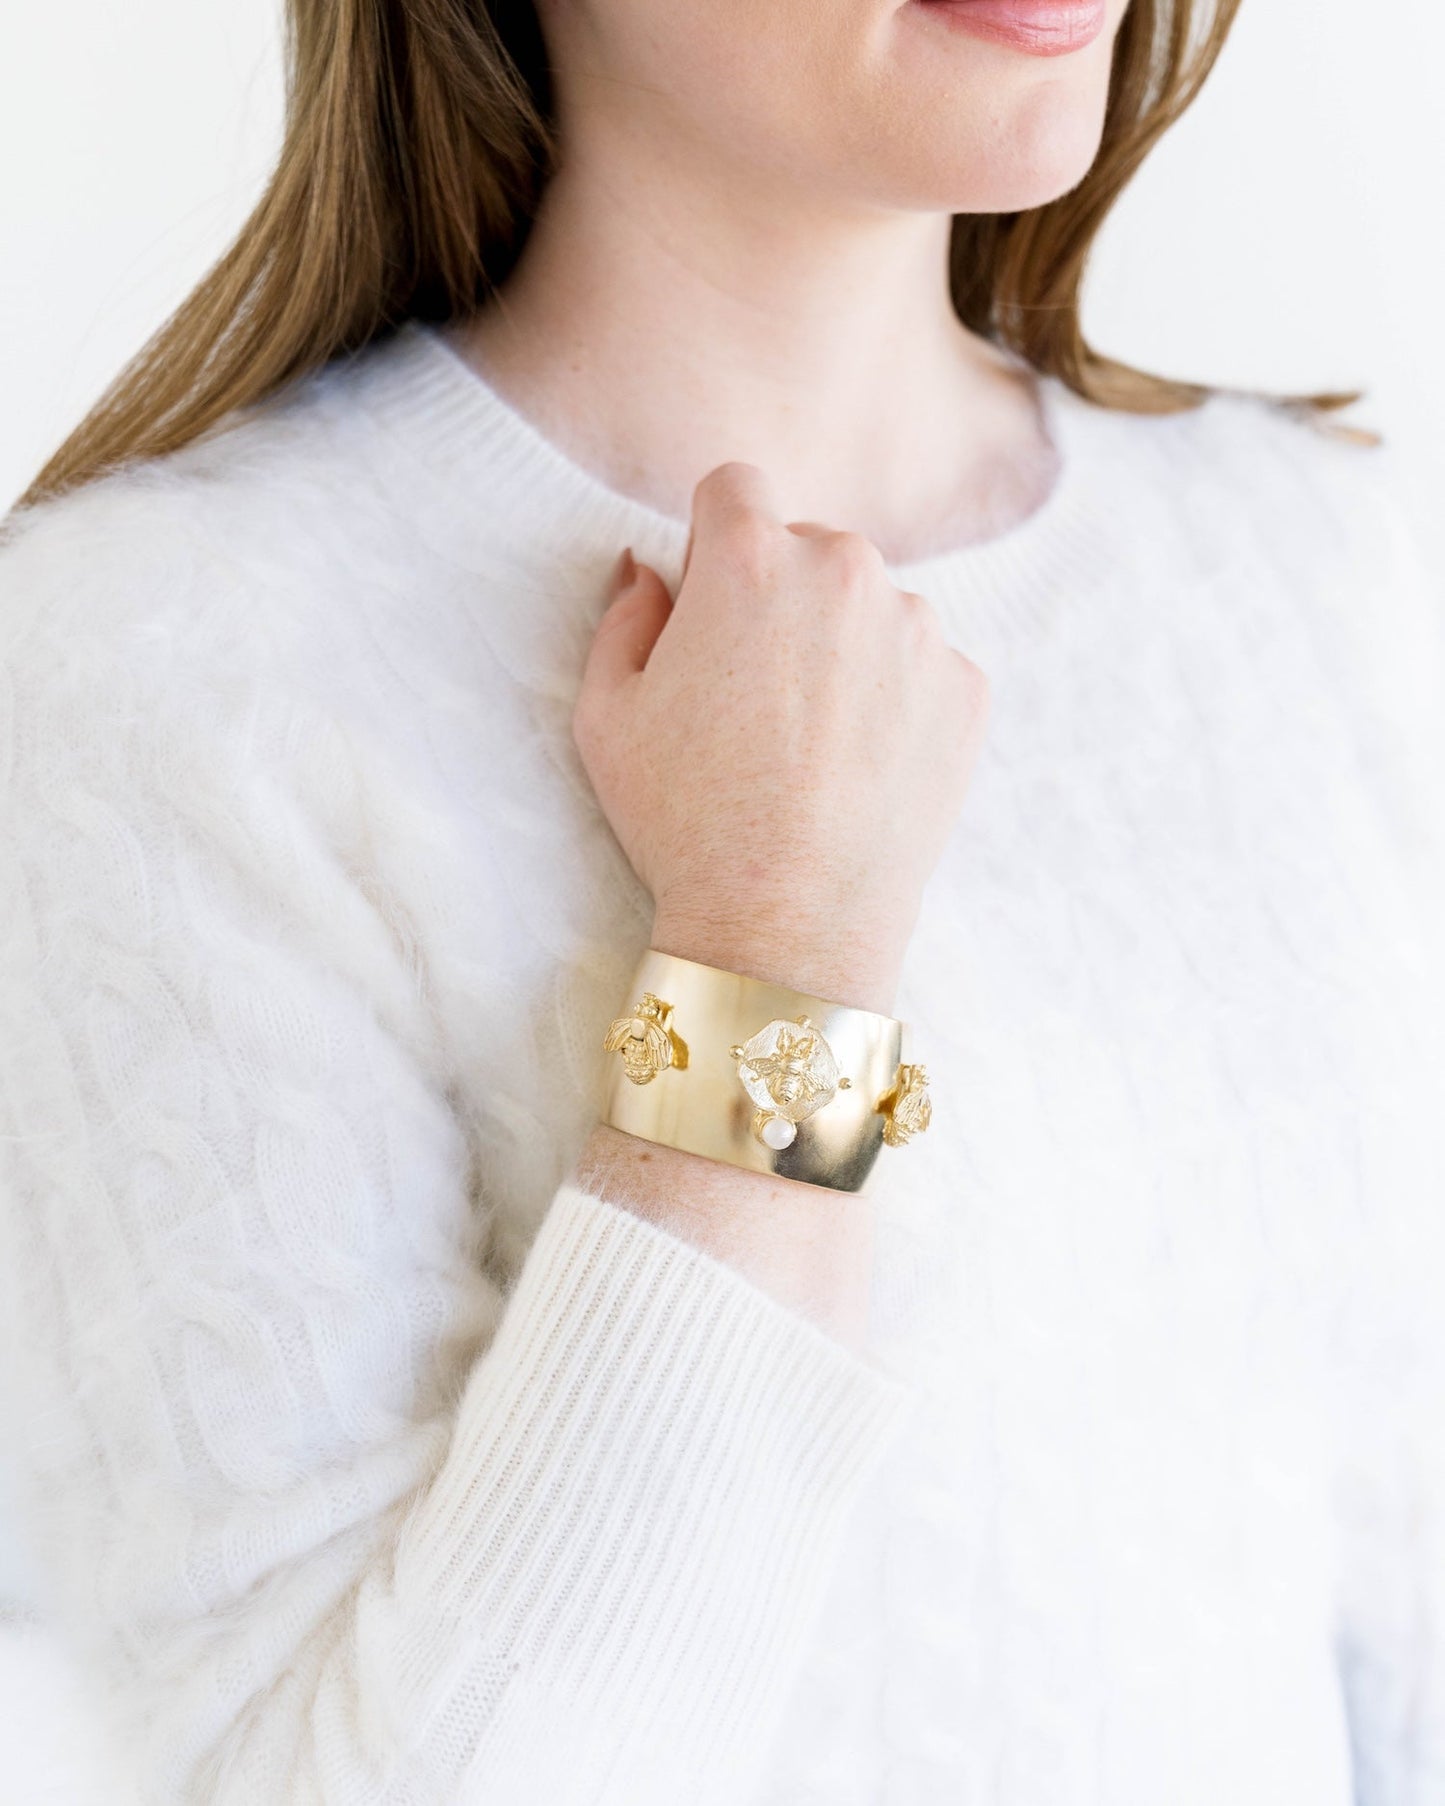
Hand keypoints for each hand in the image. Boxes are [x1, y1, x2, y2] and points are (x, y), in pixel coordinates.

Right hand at [571, 462, 989, 1013]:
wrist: (790, 926)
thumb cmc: (684, 823)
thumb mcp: (606, 716)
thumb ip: (622, 617)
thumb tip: (649, 568)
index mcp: (749, 557)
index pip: (734, 488)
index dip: (713, 541)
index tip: (710, 605)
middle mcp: (845, 570)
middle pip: (810, 545)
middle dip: (781, 594)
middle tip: (755, 696)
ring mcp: (917, 628)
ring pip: (874, 607)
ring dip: (846, 647)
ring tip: (812, 745)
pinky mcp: (967, 687)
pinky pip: (924, 666)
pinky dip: (897, 701)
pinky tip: (859, 770)